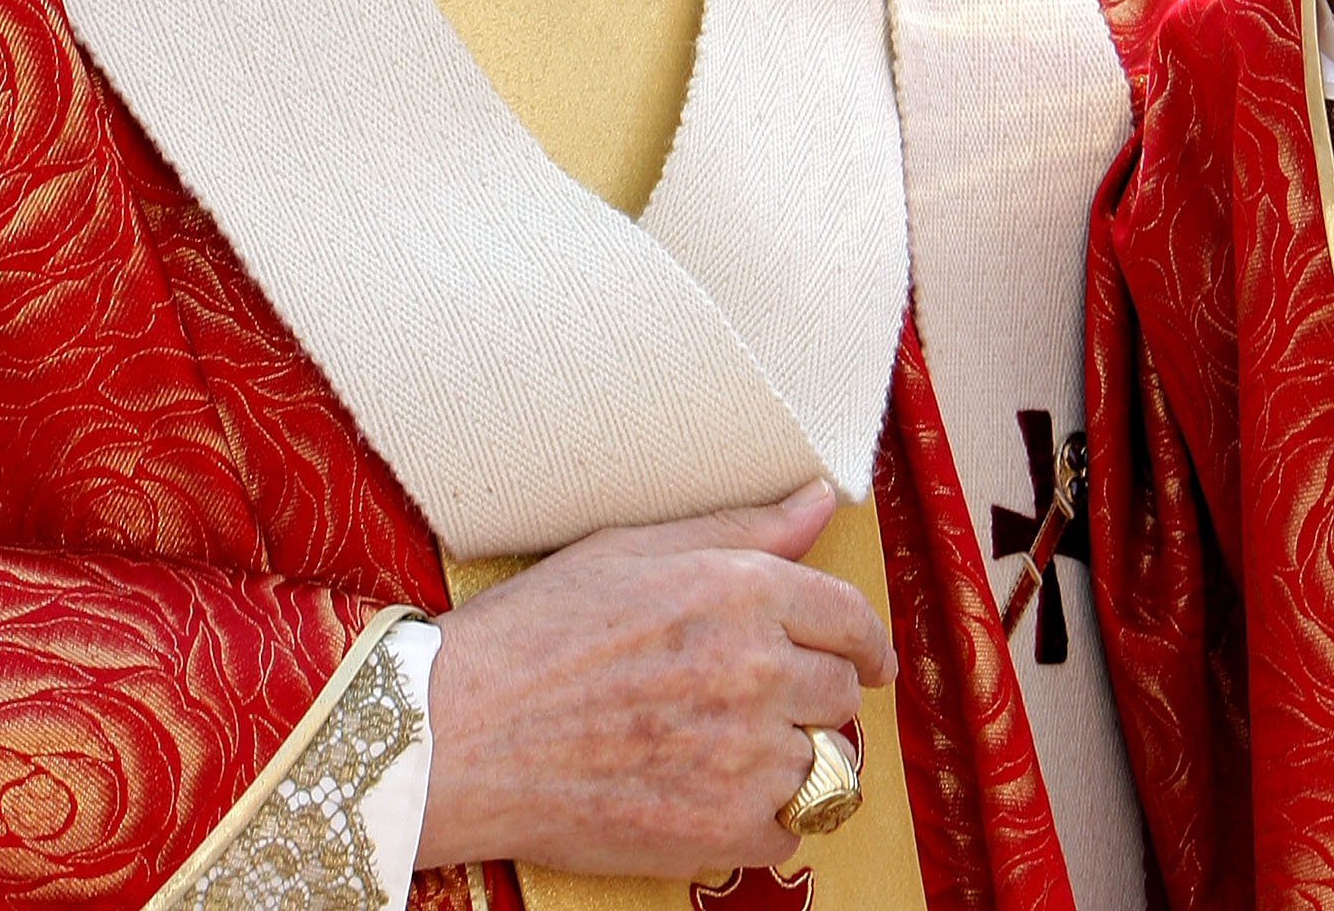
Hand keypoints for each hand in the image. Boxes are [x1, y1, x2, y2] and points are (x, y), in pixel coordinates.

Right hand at [416, 482, 893, 878]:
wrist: (465, 732)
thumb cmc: (539, 630)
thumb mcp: (633, 548)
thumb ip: (741, 528)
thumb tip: (818, 502)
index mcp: (738, 590)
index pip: (849, 619)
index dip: (866, 642)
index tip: (868, 660)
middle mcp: (753, 670)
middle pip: (840, 694)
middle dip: (814, 696)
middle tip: (764, 701)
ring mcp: (742, 756)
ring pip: (821, 765)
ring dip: (789, 759)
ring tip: (727, 748)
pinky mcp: (719, 830)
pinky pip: (788, 831)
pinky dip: (762, 820)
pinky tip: (711, 794)